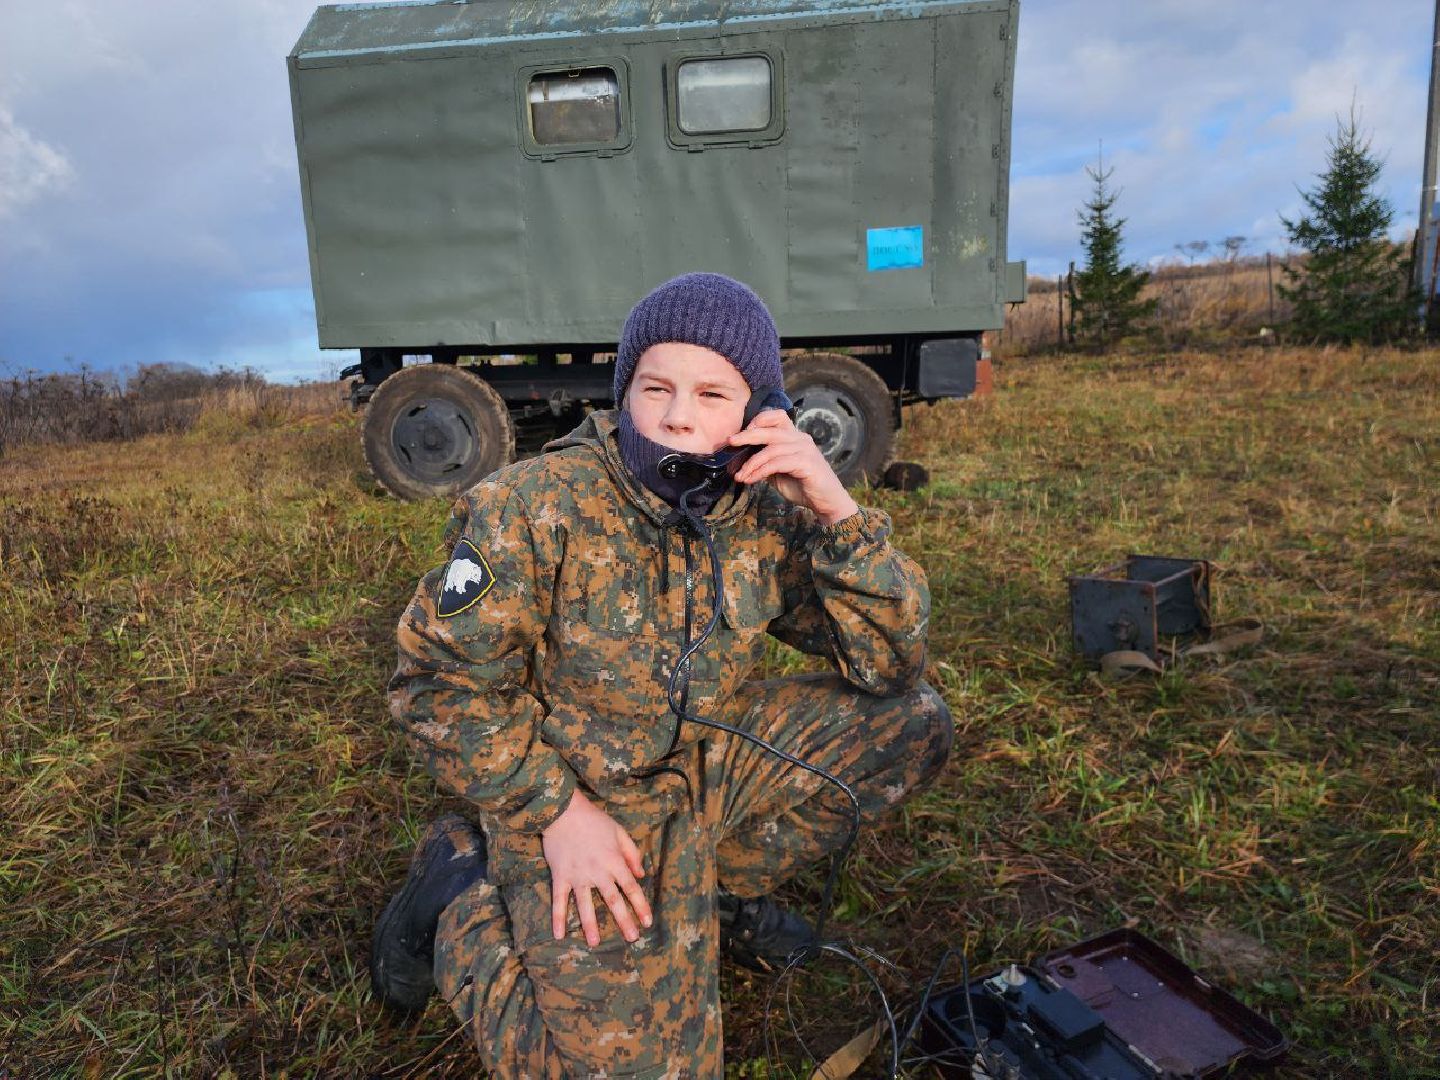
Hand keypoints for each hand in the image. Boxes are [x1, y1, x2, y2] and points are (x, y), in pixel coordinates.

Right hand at [541, 791, 652, 946]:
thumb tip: (642, 874)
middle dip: (623, 920)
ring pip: (585, 904)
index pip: (631, 887)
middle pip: (612, 900)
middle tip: (632, 938)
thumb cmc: (594, 820)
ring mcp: (577, 876)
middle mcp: (597, 872)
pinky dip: (558, 917)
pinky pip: (559, 900)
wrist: (564, 811)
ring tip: (595, 943)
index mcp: (613, 861)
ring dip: (590, 925)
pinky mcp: (560, 876)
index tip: (647, 921)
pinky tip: (559, 935)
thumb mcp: (619, 831)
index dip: (640, 905)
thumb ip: (631, 853)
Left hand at [729, 409, 859, 525]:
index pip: (777, 416)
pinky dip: (760, 471)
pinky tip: (750, 480)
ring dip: (751, 463)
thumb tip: (741, 459)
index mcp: (795, 436)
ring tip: (739, 475)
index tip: (741, 434)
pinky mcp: (806, 463)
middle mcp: (801, 439)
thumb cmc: (803, 486)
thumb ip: (765, 461)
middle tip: (730, 442)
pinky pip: (777, 463)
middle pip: (770, 430)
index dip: (758, 420)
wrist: (826, 502)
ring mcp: (805, 450)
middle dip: (747, 435)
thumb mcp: (778, 472)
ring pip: (771, 449)